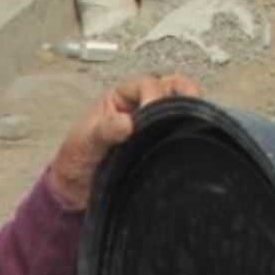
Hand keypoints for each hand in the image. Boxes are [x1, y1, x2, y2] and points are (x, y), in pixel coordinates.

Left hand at [46, 73, 202, 210]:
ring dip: (190, 110)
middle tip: (193, 102)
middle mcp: (138, 107)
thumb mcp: (85, 143)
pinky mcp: (157, 146)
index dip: (155, 93)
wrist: (76, 190)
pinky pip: (176, 134)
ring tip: (198, 120)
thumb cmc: (76, 160)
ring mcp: (150, 126)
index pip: (146, 84)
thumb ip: (103, 131)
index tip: (155, 109)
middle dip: (184, 91)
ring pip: (178, 108)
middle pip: (170, 88)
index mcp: (119, 98)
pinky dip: (188, 132)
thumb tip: (126, 122)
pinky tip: (193, 140)